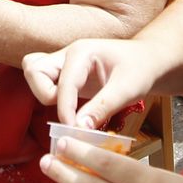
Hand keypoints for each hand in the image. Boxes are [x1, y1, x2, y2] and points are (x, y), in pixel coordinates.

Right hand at [22, 37, 158, 127]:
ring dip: (44, 94)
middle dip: (45, 94)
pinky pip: (42, 80)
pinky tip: (69, 107)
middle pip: (34, 70)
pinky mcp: (65, 74)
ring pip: (34, 72)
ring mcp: (64, 63)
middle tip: (69, 111)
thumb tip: (79, 129)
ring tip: (69, 108)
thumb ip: (102, 107)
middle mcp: (68, 54)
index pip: (63, 83)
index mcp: (82, 52)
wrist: (148, 61)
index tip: (74, 130)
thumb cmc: (141, 69)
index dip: (65, 110)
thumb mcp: (128, 89)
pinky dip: (48, 94)